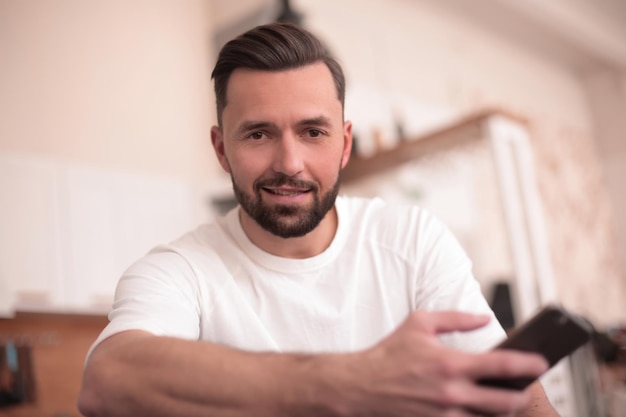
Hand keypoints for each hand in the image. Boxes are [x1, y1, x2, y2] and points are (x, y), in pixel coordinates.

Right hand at [342, 310, 547, 416]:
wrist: (361, 384)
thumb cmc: (389, 352)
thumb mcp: (420, 323)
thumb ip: (456, 318)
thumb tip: (484, 319)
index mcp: (450, 363)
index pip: (501, 365)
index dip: (527, 364)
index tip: (542, 362)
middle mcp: (452, 392)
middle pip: (505, 402)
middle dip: (521, 396)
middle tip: (524, 387)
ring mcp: (444, 413)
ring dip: (502, 410)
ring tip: (505, 399)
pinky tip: (480, 408)